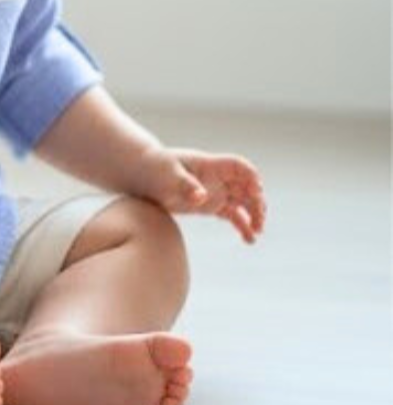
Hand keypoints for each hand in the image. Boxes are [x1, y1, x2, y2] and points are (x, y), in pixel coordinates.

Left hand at [137, 146, 266, 242]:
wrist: (145, 174)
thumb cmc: (156, 168)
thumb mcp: (168, 175)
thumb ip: (185, 185)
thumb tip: (201, 197)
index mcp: (210, 165)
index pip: (238, 166)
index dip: (250, 177)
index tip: (255, 191)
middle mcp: (218, 177)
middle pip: (246, 186)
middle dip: (256, 201)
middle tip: (258, 220)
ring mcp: (216, 191)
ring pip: (244, 202)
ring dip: (254, 214)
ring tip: (257, 231)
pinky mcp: (211, 205)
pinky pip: (233, 215)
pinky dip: (243, 225)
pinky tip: (249, 240)